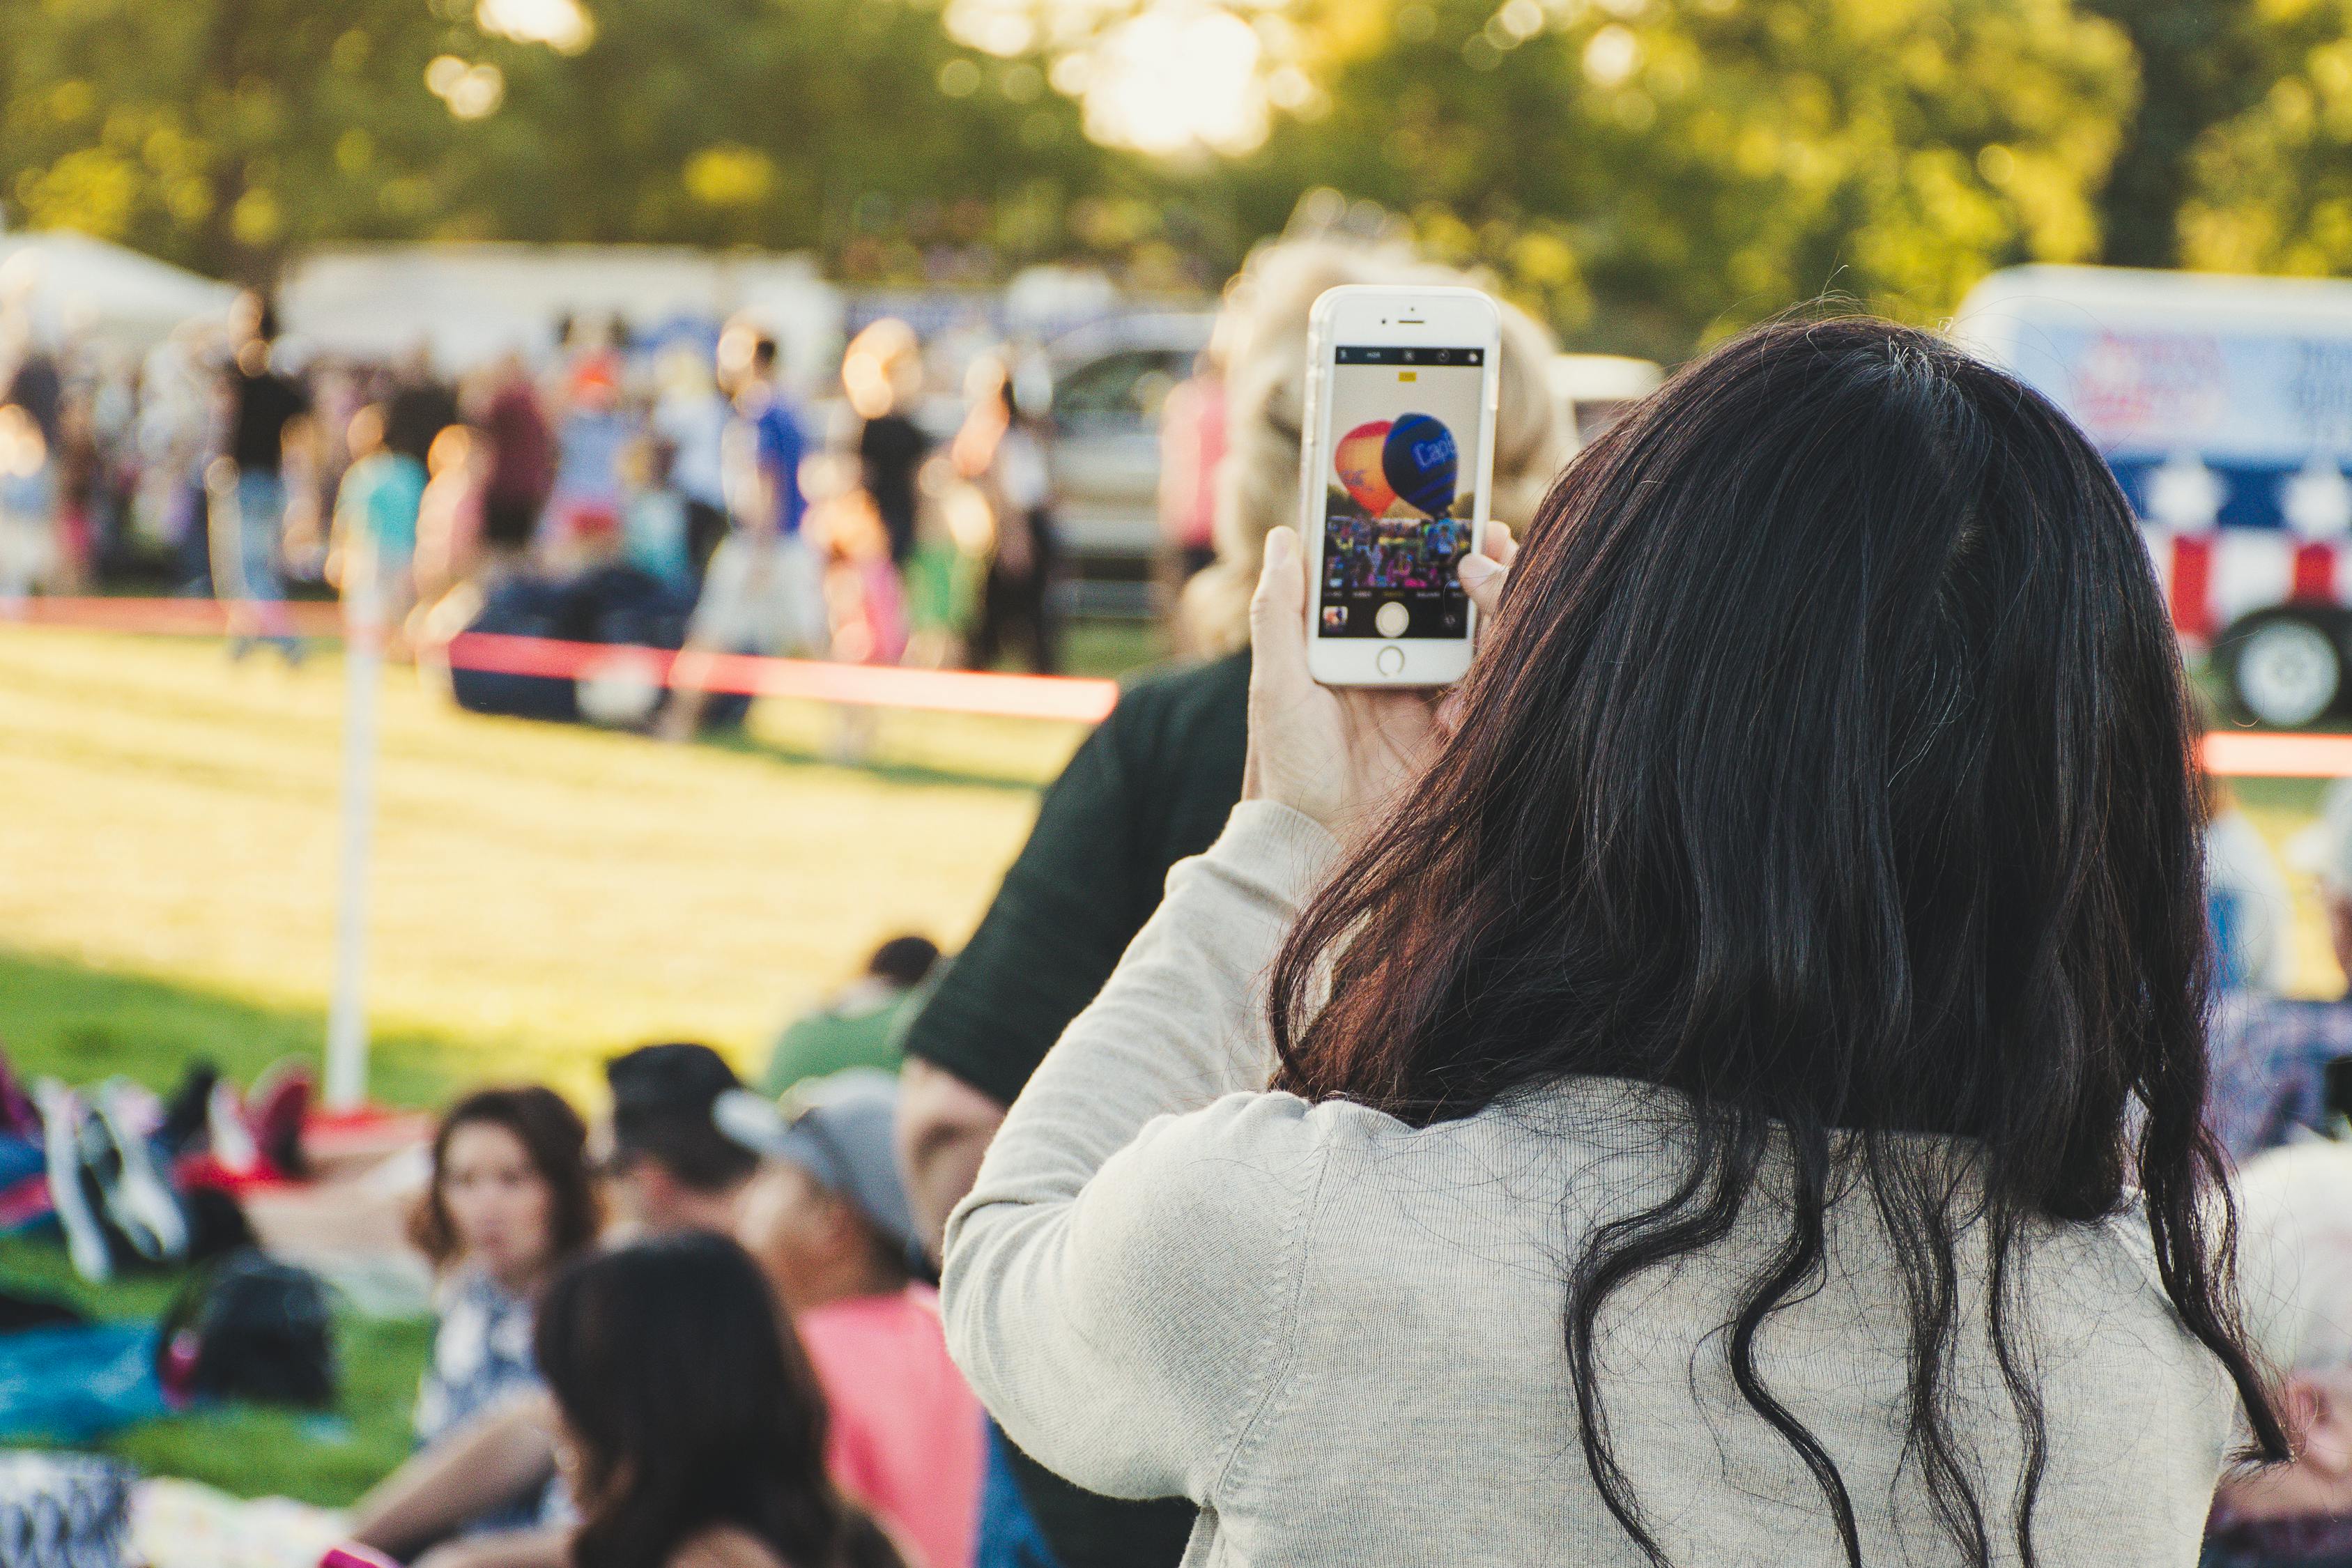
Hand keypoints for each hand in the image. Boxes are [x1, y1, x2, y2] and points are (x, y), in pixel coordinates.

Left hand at [1242, 523, 1513, 840]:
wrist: (1315, 850)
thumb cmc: (1286, 770)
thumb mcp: (1275, 686)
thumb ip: (1280, 613)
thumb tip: (1284, 537)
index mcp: (1356, 654)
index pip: (1395, 590)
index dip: (1419, 551)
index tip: (1439, 510)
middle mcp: (1397, 674)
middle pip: (1446, 610)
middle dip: (1473, 570)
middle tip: (1492, 529)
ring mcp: (1429, 706)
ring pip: (1476, 645)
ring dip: (1493, 609)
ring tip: (1501, 572)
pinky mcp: (1455, 742)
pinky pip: (1488, 697)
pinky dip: (1493, 675)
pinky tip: (1485, 658)